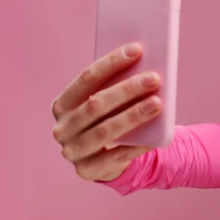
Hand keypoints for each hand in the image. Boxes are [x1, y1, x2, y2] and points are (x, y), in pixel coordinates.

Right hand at [51, 42, 161, 181]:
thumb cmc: (110, 119)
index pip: (86, 78)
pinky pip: (115, 157)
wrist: (106, 159)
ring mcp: (72, 151)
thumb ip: (118, 85)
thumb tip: (145, 62)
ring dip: (132, 115)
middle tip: (154, 78)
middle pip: (95, 104)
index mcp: (63, 104)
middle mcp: (62, 128)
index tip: (137, 49)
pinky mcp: (87, 170)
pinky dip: (136, 145)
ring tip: (157, 103)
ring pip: (104, 131)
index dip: (112, 63)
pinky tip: (153, 136)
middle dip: (127, 89)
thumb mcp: (110, 102)